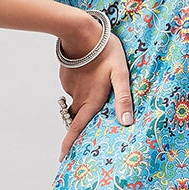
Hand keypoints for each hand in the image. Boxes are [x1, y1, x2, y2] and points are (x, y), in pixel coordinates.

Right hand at [56, 23, 133, 161]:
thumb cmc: (106, 52)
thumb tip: (126, 122)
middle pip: (77, 117)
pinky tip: (90, 72)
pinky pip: (74, 86)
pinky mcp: (66, 76)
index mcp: (91, 101)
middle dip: (79, 123)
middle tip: (87, 124)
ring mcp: (70, 86)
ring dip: (85, 99)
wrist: (82, 31)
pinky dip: (81, 84)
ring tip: (97, 87)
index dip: (69, 144)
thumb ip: (124, 98)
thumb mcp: (121, 74)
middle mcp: (79, 97)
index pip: (77, 129)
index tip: (62, 157)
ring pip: (77, 99)